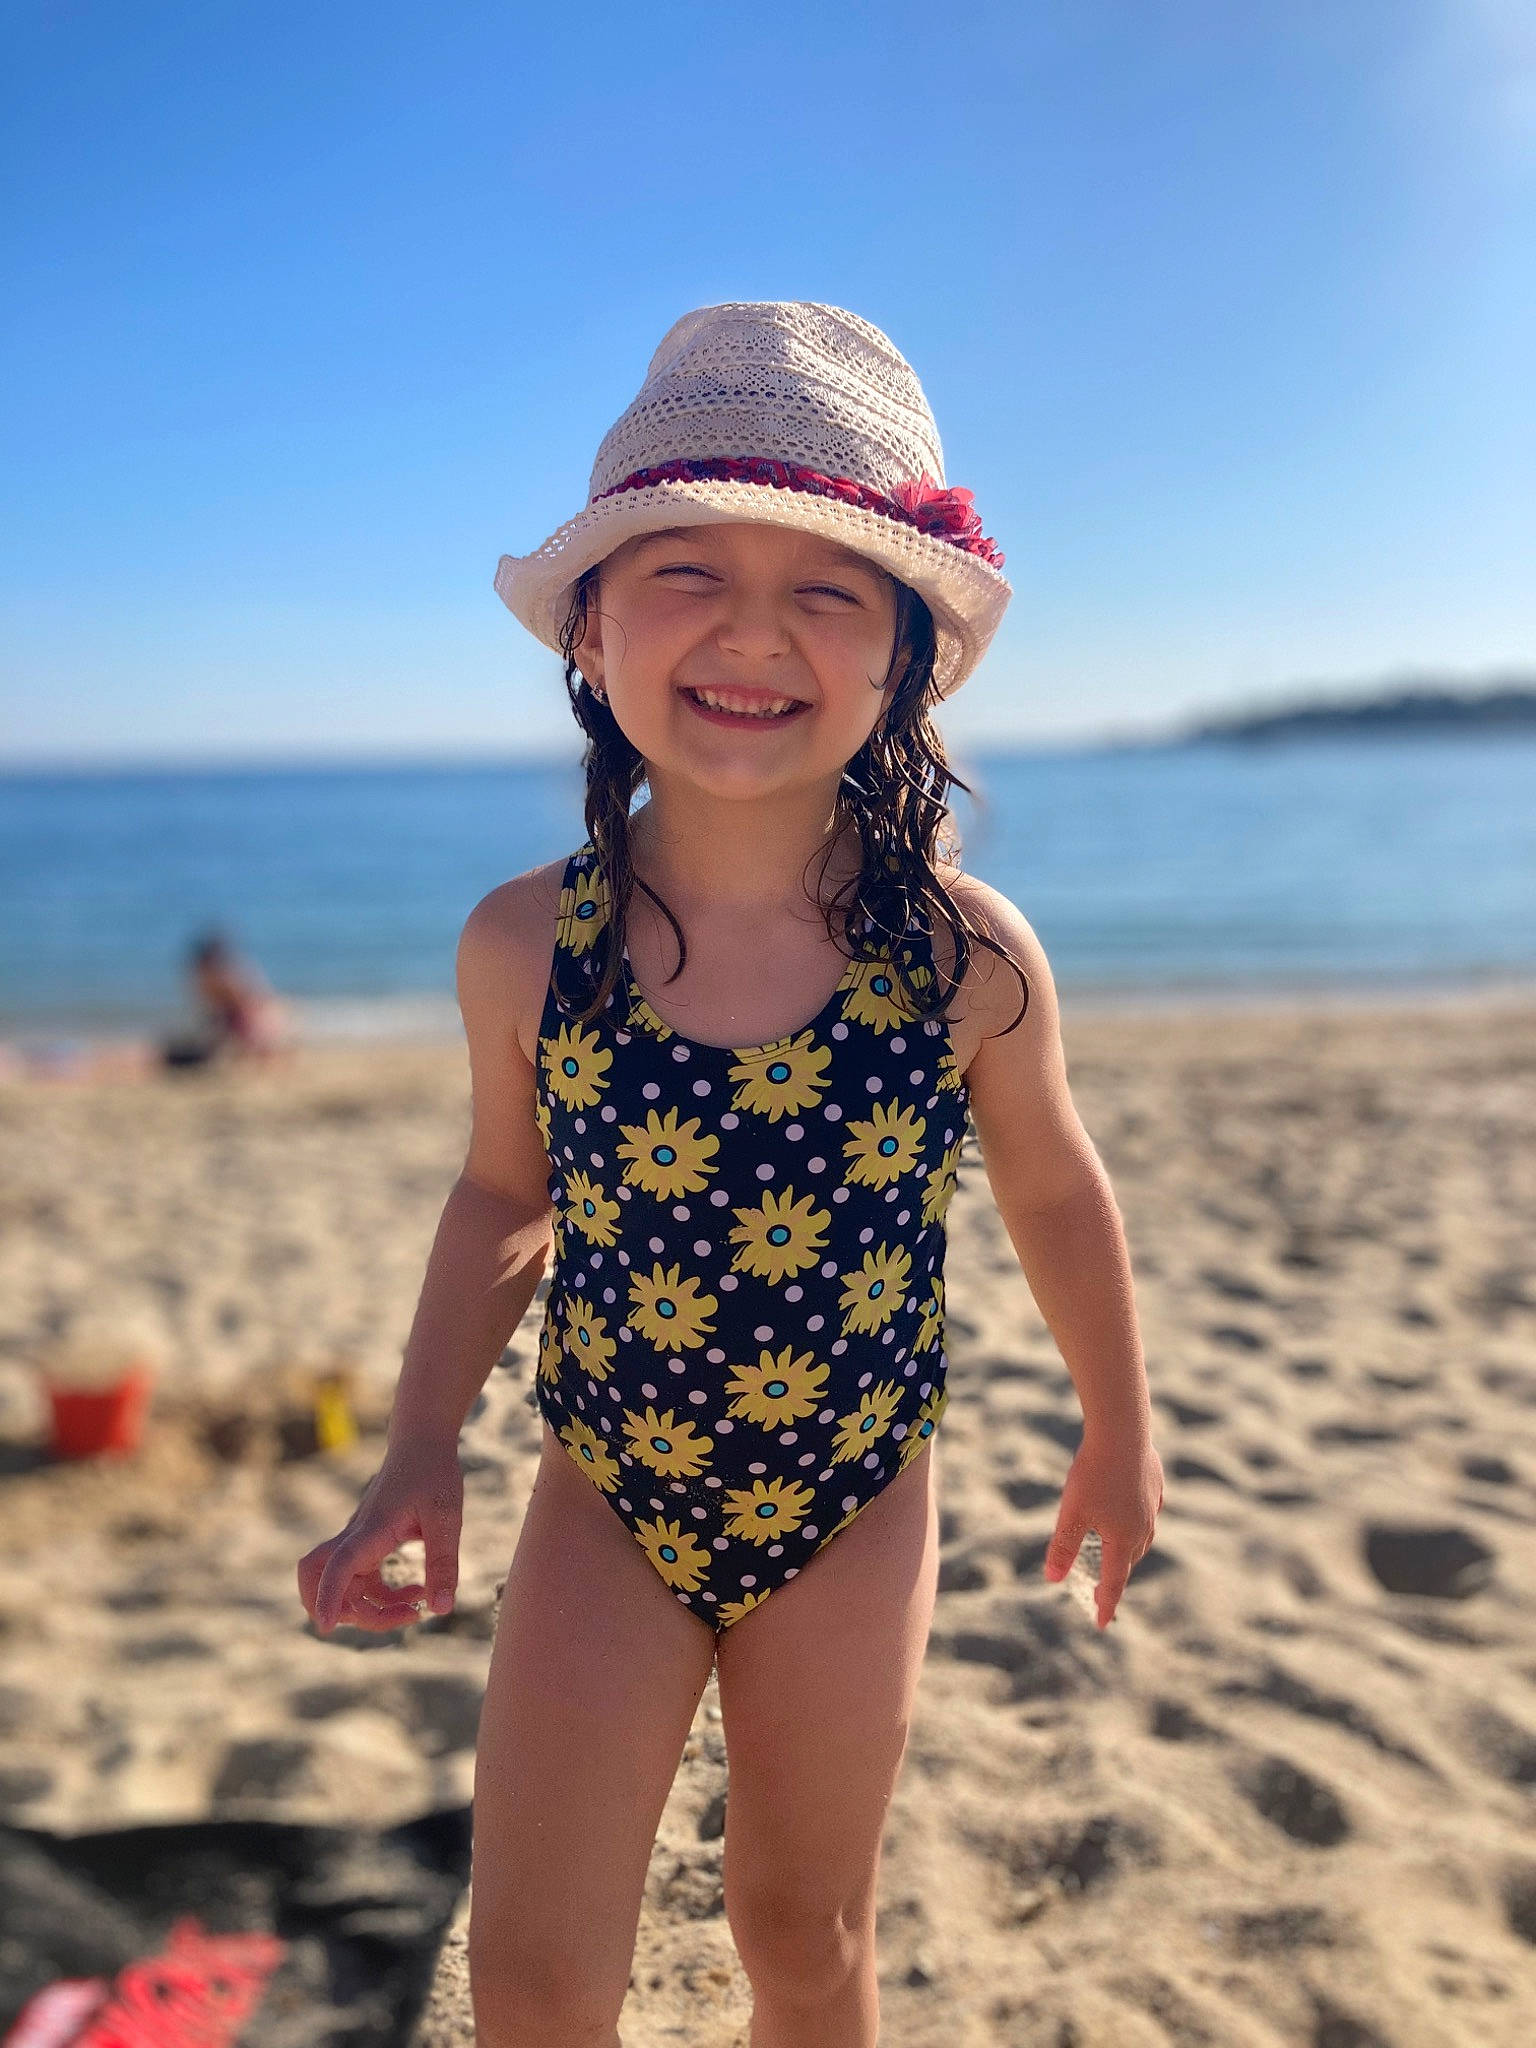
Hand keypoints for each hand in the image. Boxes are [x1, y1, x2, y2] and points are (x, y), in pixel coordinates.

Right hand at [296, 1439, 463, 1634]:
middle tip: (399, 1614)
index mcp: (370, 1530)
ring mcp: (358, 1542)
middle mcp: (356, 1538)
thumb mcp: (446, 1518)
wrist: (422, 1440)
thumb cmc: (434, 1472)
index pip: (336, 1567)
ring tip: (416, 1608)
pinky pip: (361, 1581)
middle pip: (321, 1582)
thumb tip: (440, 1609)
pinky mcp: (367, 1544)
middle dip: (350, 1614)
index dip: (326, 1598)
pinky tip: (418, 1591)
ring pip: (342, 1587)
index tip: (323, 1627)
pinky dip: (382, 1596)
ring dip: (371, 1609)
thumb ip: (442, 1563)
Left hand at [1042, 1425, 1163, 1628]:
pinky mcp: (1155, 1484)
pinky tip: (1133, 1512)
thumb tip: (1052, 1580)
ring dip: (1129, 1549)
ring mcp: (1152, 1504)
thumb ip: (1063, 1548)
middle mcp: (1143, 1526)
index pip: (1114, 1581)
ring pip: (1142, 1536)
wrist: (1122, 1430)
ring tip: (1117, 1553)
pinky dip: (1138, 1520)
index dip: (1106, 1603)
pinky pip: (1148, 1511)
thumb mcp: (1071, 1513)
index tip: (1101, 1623)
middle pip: (1129, 1559)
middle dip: (1117, 1575)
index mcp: (1123, 1538)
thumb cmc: (1094, 1473)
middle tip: (1103, 1588)